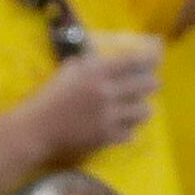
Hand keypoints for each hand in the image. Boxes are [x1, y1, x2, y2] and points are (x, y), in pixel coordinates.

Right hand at [27, 45, 159, 161]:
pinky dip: (128, 129)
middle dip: (151, 83)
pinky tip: (123, 126)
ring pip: (144, 111)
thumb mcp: (68, 71)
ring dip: (142, 107)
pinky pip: (130, 132)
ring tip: (137, 107)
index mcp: (96, 73)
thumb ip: (89, 65)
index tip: (157, 58)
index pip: (133, 62)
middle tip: (150, 84)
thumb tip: (105, 59)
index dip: (149, 59)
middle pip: (146, 85)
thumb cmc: (49, 97)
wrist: (37, 129)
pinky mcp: (107, 137)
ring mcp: (109, 116)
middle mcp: (107, 93)